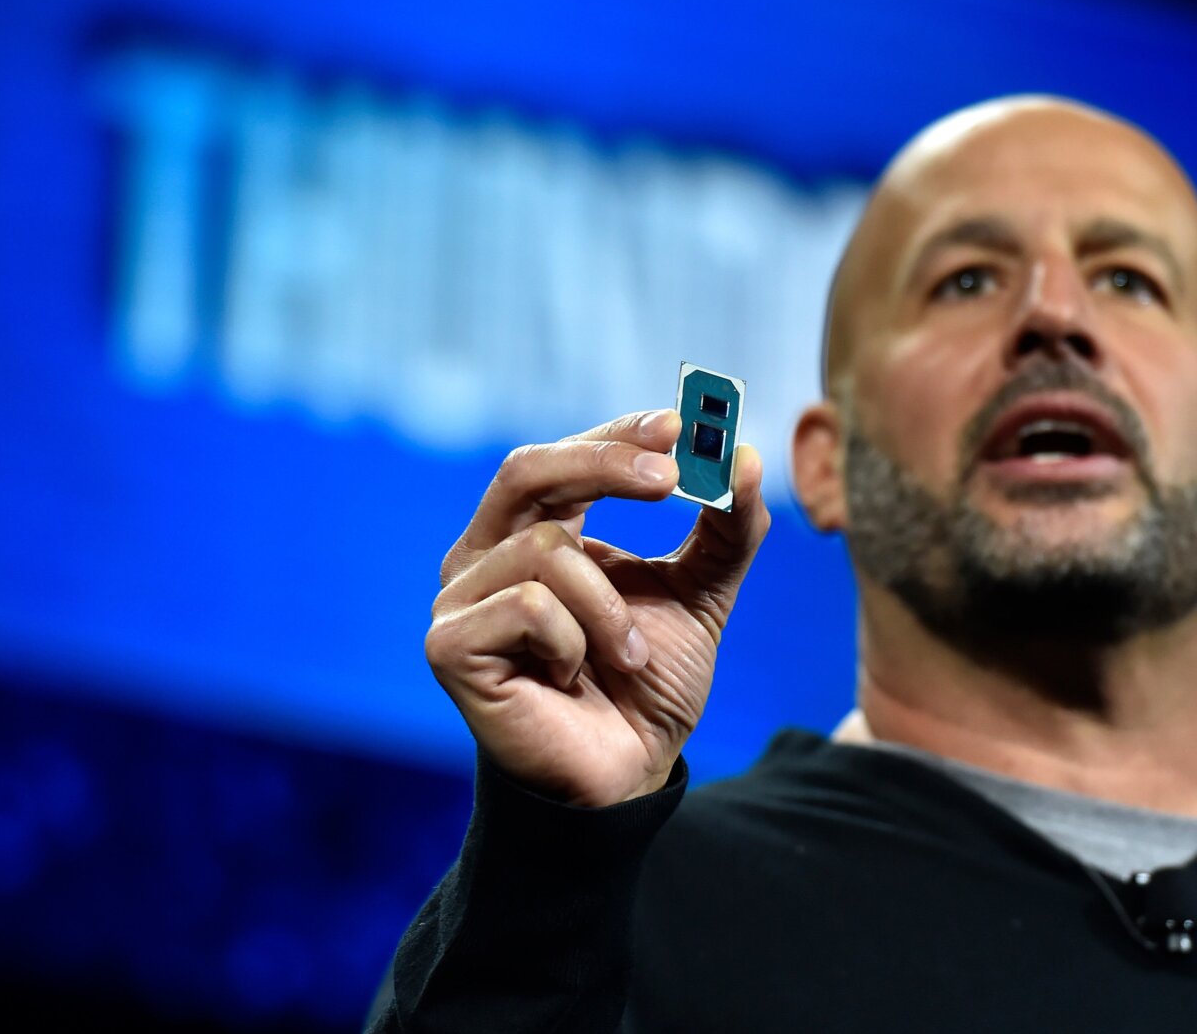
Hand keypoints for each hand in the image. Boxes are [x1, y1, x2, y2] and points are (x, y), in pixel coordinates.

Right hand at [424, 409, 770, 805]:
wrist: (625, 773)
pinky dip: (574, 641)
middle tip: (673, 475)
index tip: (683, 423)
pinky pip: (528, 606)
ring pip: (545, 549)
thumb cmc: (647, 682)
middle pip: (527, 469)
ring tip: (627, 656)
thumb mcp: (704, 595)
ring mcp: (459, 600)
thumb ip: (726, 530)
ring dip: (609, 606)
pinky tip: (572, 678)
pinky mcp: (450, 647)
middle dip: (605, 463)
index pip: (566, 457)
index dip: (619, 433)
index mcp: (535, 530)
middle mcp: (486, 554)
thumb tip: (747, 456)